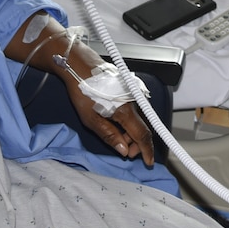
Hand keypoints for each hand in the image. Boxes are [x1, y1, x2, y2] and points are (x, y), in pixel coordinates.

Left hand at [59, 47, 156, 166]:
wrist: (80, 65)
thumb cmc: (83, 91)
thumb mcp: (91, 119)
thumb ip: (109, 136)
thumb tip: (123, 150)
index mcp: (125, 111)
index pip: (143, 135)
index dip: (147, 151)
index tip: (148, 162)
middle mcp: (134, 101)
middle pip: (142, 128)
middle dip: (135, 143)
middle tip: (124, 151)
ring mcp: (132, 93)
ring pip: (138, 119)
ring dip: (131, 131)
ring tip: (116, 135)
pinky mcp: (129, 88)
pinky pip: (134, 109)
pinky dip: (129, 120)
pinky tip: (116, 121)